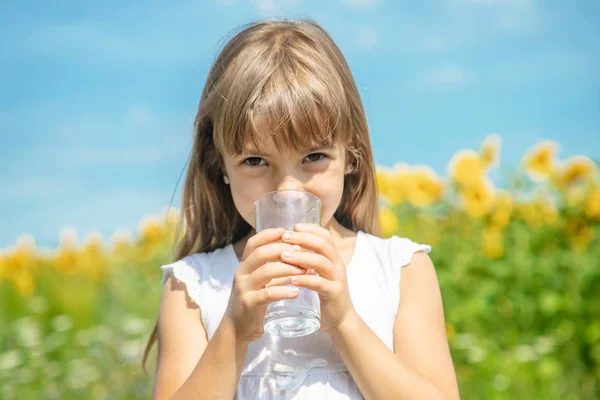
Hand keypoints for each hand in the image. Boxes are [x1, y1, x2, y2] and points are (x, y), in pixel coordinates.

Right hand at [224, 228, 307, 342]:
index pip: (253, 243)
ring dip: (287, 269)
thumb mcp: (261, 282)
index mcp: (244, 265)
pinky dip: (283, 291)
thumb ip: (275, 270)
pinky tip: (296, 292)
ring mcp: (243, 289)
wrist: (237, 328)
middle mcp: (241, 273)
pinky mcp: (248, 304)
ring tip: (305, 271)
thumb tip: (299, 256)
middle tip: (301, 250)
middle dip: (282, 249)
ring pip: (265, 272)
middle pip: (260, 253)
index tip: (287, 231)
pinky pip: (267, 294)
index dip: (269, 234)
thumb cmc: (253, 301)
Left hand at [279, 223, 356, 332]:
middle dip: (303, 238)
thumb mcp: (319, 273)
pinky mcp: (334, 294)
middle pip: (323, 244)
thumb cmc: (325, 293)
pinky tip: (292, 279)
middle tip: (285, 237)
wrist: (340, 319)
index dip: (310, 229)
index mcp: (333, 257)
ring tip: (283, 256)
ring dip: (301, 257)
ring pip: (320, 262)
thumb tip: (288, 246)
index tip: (293, 226)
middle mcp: (337, 265)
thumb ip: (309, 260)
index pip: (325, 236)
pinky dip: (305, 279)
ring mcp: (337, 279)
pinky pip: (320, 283)